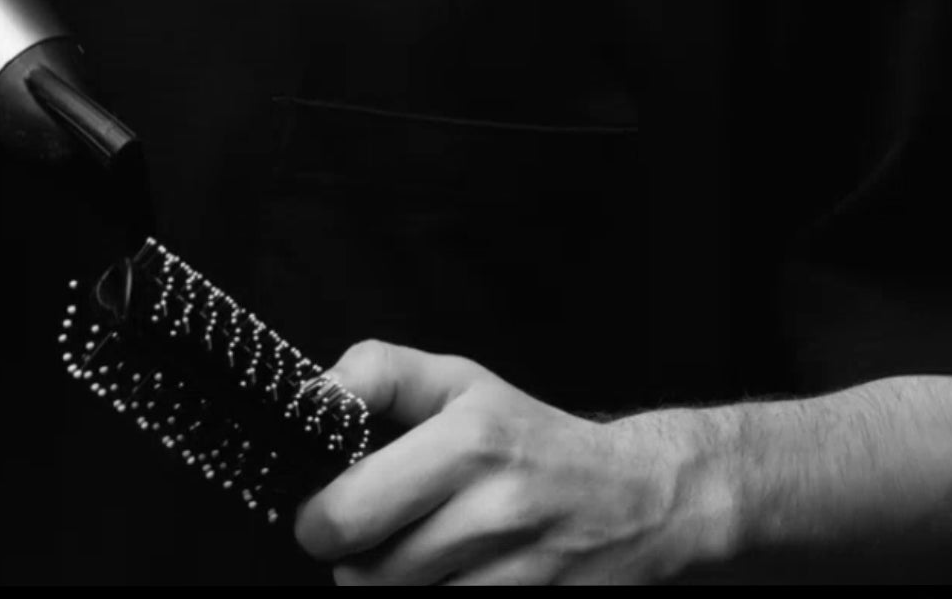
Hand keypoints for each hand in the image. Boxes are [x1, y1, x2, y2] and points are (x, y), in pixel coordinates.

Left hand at [293, 340, 714, 584]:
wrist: (640, 500)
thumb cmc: (529, 438)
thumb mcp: (457, 382)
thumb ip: (378, 373)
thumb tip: (311, 396)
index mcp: (467, 443)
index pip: (345, 513)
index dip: (318, 519)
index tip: (327, 509)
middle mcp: (495, 511)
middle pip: (365, 574)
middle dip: (350, 560)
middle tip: (364, 539)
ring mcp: (520, 574)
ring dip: (395, 587)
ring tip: (418, 554)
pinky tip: (451, 578)